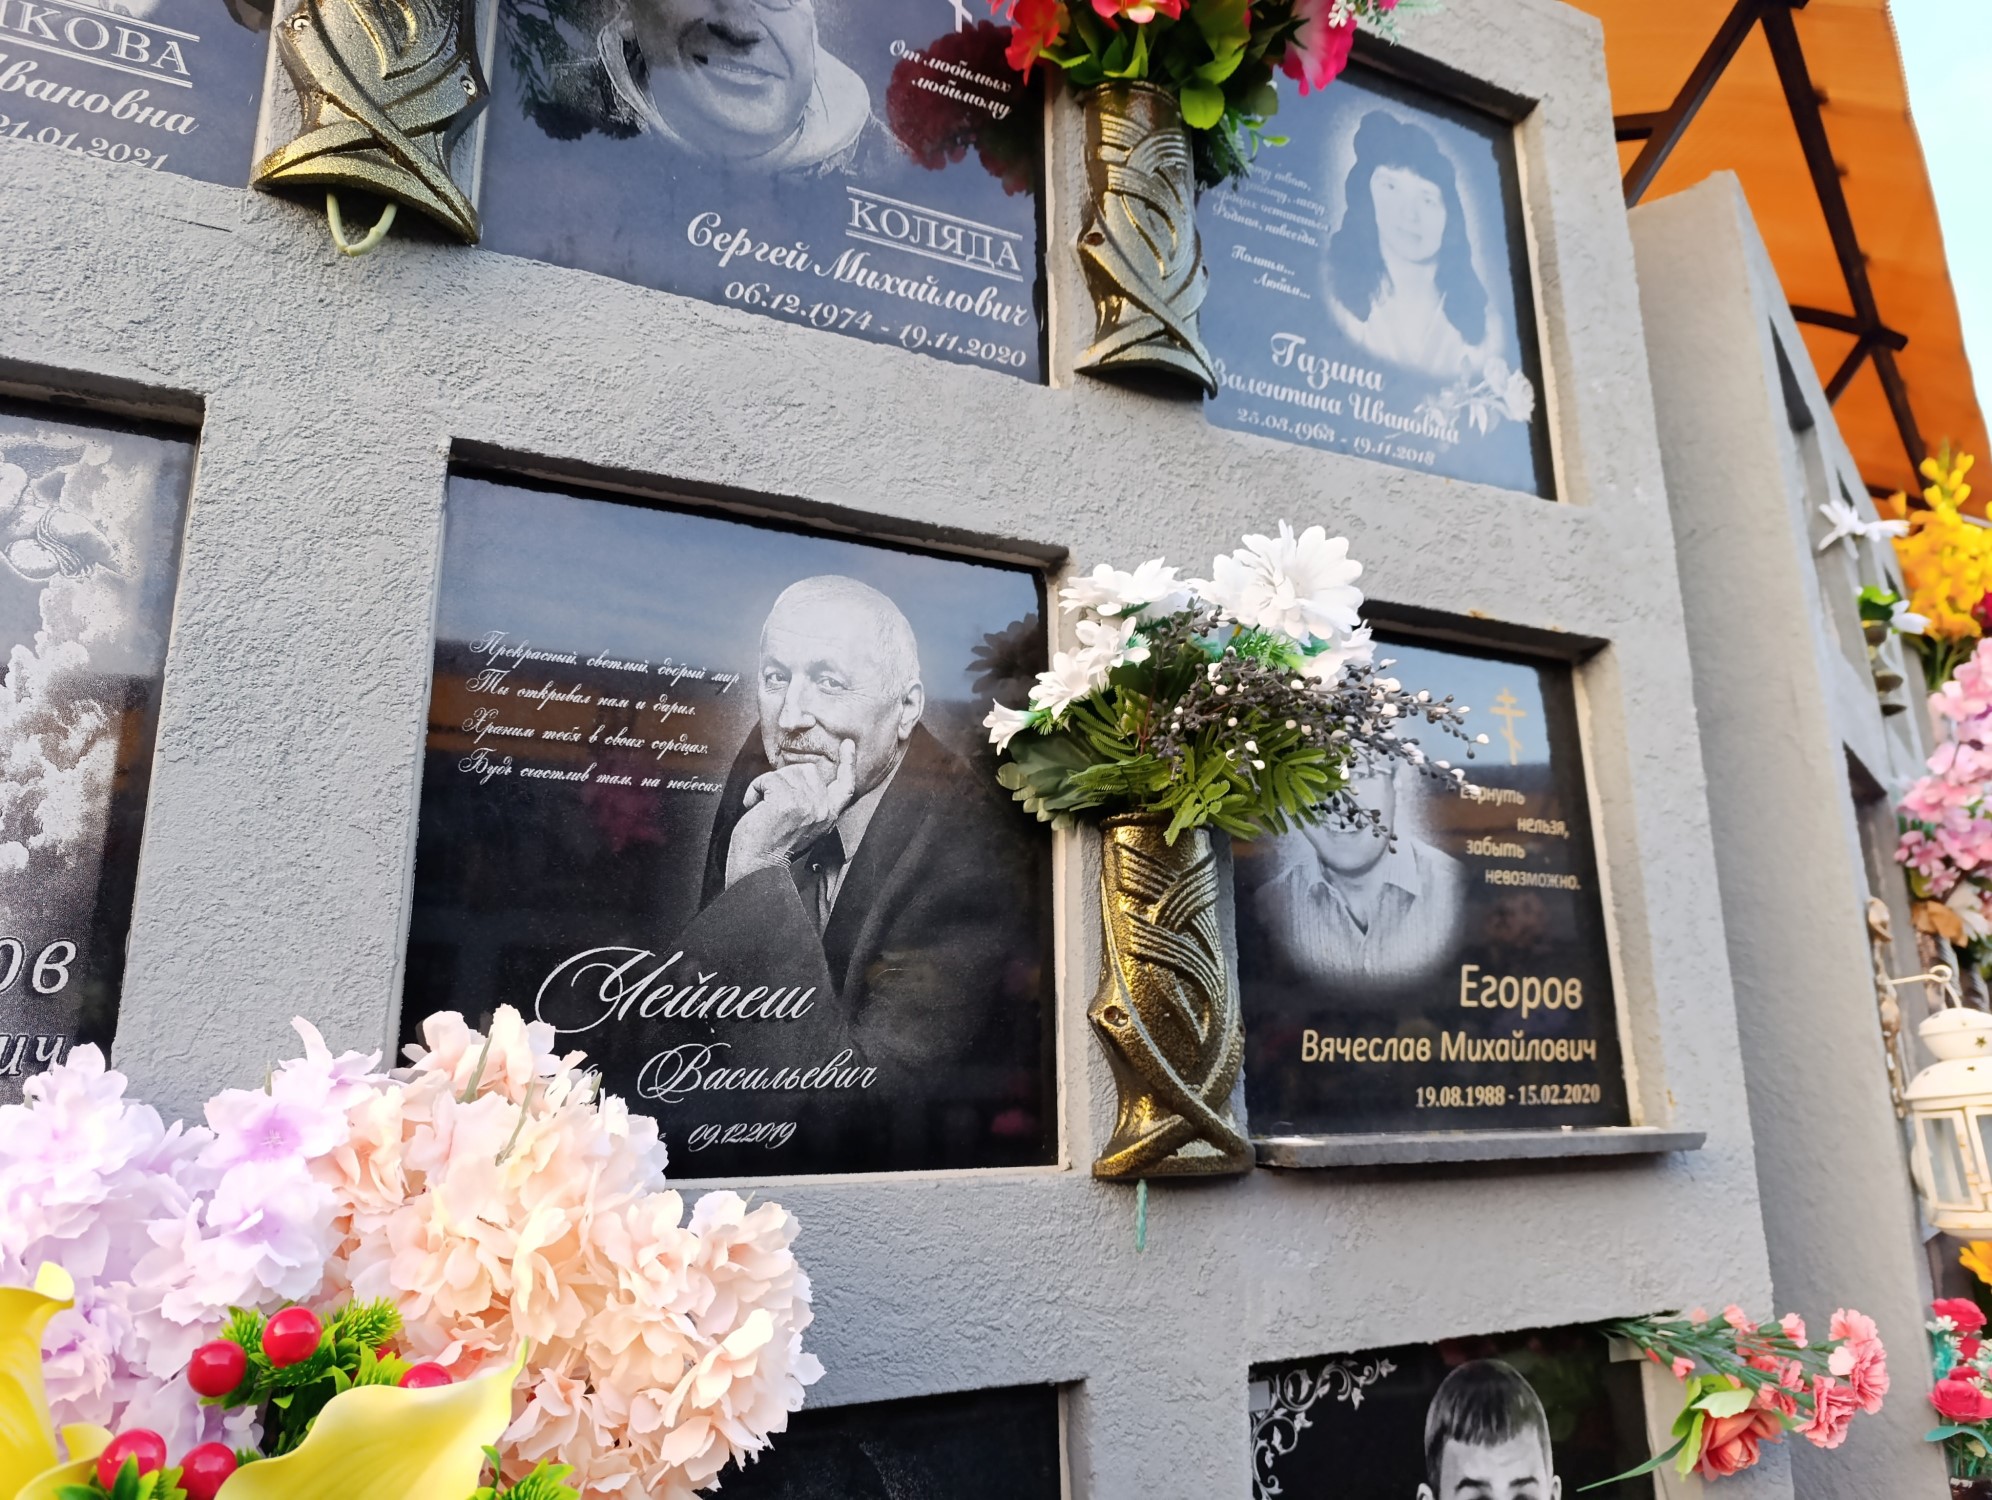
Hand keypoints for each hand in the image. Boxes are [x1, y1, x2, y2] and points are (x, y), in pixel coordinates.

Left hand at [725, 739, 857, 885]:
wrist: (758, 868)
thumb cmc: (773, 847)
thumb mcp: (804, 825)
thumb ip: (811, 803)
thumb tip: (804, 777)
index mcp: (828, 815)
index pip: (845, 785)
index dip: (848, 763)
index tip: (848, 745)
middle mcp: (822, 809)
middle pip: (806, 770)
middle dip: (784, 781)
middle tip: (774, 805)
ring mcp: (806, 805)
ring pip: (785, 773)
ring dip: (767, 787)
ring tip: (764, 809)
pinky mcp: (787, 802)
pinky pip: (767, 780)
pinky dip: (754, 791)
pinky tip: (755, 808)